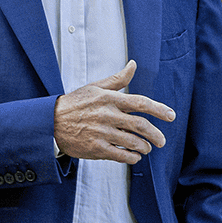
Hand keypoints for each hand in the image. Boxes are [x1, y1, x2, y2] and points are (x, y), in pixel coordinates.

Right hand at [54, 61, 174, 164]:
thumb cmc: (75, 104)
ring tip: (147, 148)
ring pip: (132, 142)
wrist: (50, 122)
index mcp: (109, 99)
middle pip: (140, 125)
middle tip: (162, 141)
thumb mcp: (95, 87)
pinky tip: (134, 156)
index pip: (140, 103)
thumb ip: (117, 79)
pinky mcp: (96, 148)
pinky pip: (120, 155)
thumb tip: (133, 65)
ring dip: (144, 147)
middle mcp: (107, 115)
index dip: (159, 109)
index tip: (171, 116)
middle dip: (155, 135)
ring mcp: (102, 133)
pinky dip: (131, 157)